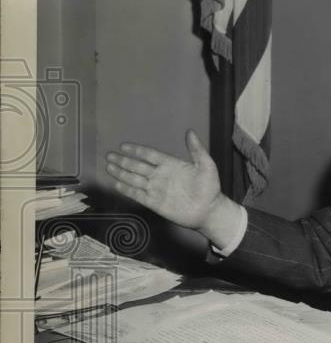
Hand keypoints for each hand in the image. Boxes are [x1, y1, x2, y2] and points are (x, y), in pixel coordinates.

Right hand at [105, 130, 238, 247]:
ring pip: (134, 179)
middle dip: (123, 161)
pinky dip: (127, 189)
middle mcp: (160, 176)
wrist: (209, 211)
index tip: (123, 146)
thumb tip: (190, 132)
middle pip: (137, 166)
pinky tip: (117, 184)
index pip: (149, 155)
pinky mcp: (155, 203)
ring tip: (108, 166)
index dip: (136, 150)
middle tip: (109, 155)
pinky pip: (138, 194)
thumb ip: (196, 149)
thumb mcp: (206, 165)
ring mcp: (157, 190)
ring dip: (121, 173)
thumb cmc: (210, 188)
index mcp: (170, 165)